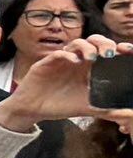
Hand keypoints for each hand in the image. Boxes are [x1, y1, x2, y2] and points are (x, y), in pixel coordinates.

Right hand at [0, 37, 132, 133]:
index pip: (106, 52)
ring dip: (87, 47)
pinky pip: (58, 53)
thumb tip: (128, 115)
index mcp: (90, 68)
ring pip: (77, 43)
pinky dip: (67, 54)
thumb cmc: (60, 106)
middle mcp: (78, 60)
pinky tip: (75, 61)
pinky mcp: (47, 63)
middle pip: (94, 41)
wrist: (34, 110)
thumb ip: (108, 110)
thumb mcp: (88, 108)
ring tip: (92, 57)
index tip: (127, 51)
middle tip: (109, 53)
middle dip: (104, 43)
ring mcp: (63, 60)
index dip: (118, 48)